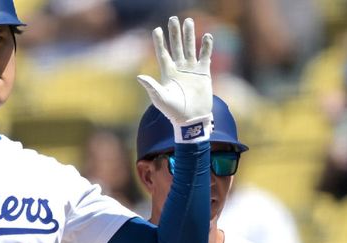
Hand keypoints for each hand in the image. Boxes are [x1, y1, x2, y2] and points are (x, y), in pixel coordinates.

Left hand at [137, 16, 212, 140]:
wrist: (191, 119)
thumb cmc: (173, 112)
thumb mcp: (160, 99)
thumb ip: (151, 86)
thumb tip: (139, 76)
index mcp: (167, 73)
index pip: (162, 53)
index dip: (159, 42)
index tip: (156, 29)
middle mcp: (179, 68)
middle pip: (176, 46)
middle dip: (175, 33)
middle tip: (173, 19)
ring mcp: (191, 70)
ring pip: (190, 48)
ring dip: (189, 35)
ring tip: (188, 21)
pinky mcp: (204, 73)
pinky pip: (205, 56)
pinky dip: (206, 46)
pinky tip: (206, 36)